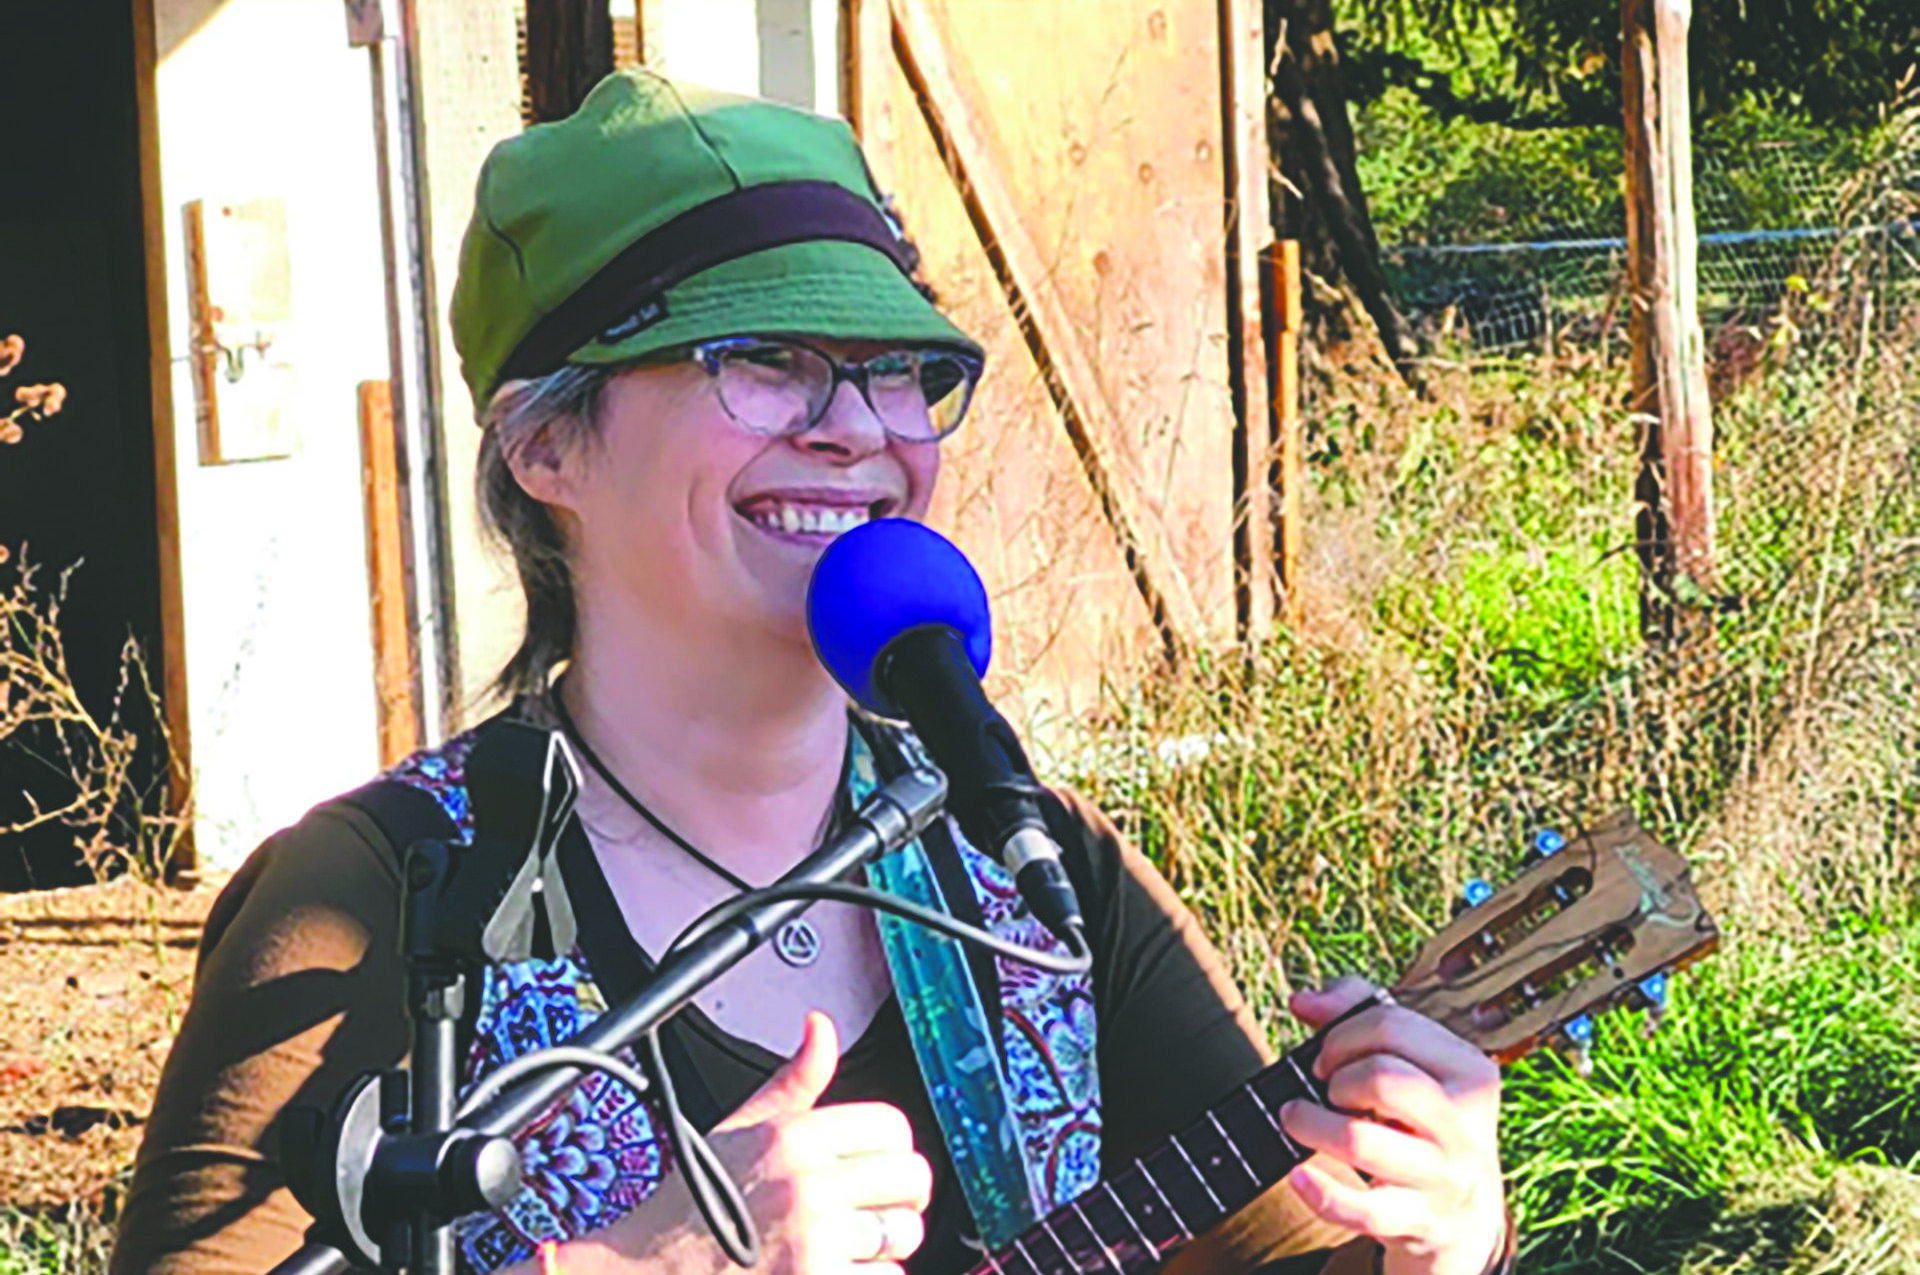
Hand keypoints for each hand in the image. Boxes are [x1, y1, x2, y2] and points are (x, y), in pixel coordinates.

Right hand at [703, 1012, 932, 1274]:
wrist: (645, 1271)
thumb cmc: (690, 1208)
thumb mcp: (738, 1129)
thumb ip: (793, 1081)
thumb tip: (822, 1027)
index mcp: (793, 1136)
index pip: (892, 1126)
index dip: (890, 1149)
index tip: (878, 1169)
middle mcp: (808, 1184)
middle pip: (912, 1178)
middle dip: (898, 1198)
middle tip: (871, 1212)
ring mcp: (815, 1240)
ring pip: (904, 1234)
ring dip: (883, 1248)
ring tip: (846, 1249)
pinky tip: (833, 1274)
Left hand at [1277, 978, 1506, 1274]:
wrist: (1463, 1209)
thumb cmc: (1422, 1116)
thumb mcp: (1411, 1060)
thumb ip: (1355, 1012)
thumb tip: (1303, 1001)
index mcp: (1470, 1070)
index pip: (1391, 1026)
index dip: (1341, 1035)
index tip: (1327, 1057)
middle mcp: (1465, 1123)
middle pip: (1379, 1078)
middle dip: (1336, 1078)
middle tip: (1325, 1090)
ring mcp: (1443, 1176)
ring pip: (1360, 1141)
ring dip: (1312, 1125)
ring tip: (1298, 1120)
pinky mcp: (1418, 1220)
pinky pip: (1361, 1209)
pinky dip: (1320, 1192)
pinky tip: (1298, 1174)